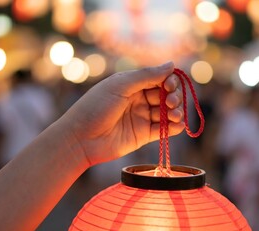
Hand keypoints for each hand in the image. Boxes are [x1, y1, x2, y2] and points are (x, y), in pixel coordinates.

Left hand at [62, 62, 184, 165]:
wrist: (80, 139)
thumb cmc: (95, 107)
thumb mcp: (120, 86)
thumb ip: (147, 75)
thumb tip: (172, 64)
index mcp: (132, 84)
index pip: (159, 79)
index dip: (169, 81)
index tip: (169, 86)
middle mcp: (139, 99)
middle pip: (166, 95)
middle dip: (173, 96)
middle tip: (170, 102)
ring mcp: (141, 117)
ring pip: (168, 112)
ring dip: (176, 111)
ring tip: (173, 114)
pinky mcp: (143, 135)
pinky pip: (164, 130)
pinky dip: (174, 127)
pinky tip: (177, 125)